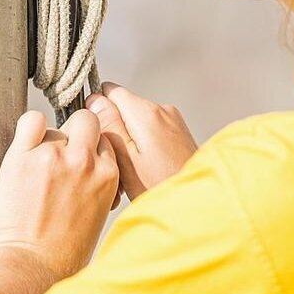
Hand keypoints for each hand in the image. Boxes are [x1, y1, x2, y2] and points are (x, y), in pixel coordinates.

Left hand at [0, 110, 119, 281]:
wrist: (30, 269)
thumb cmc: (63, 255)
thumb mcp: (98, 216)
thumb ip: (98, 185)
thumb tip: (87, 170)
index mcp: (108, 177)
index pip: (105, 142)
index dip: (91, 150)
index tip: (79, 161)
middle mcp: (84, 162)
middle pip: (87, 121)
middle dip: (76, 133)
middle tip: (59, 156)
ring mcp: (53, 157)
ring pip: (55, 128)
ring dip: (45, 143)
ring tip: (34, 174)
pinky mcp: (22, 157)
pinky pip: (30, 120)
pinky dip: (28, 128)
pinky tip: (24, 147)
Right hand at [86, 82, 198, 199]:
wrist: (198, 203)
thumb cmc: (161, 187)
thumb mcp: (125, 159)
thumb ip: (108, 125)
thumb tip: (95, 99)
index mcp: (147, 112)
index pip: (109, 91)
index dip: (98, 113)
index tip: (100, 136)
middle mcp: (163, 110)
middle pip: (123, 108)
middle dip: (114, 131)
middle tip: (115, 162)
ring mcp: (173, 121)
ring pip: (136, 122)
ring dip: (128, 143)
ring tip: (131, 172)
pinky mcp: (179, 134)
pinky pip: (151, 132)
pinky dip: (143, 148)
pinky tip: (145, 171)